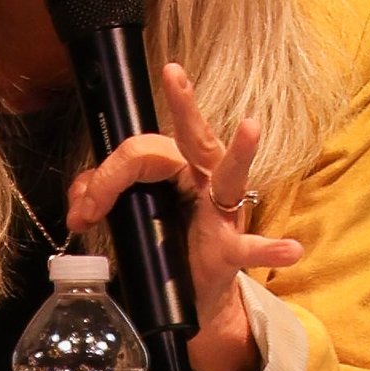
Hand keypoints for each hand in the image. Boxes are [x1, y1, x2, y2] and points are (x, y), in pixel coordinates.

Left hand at [64, 64, 303, 370]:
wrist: (191, 296)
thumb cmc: (166, 246)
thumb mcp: (129, 216)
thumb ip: (103, 199)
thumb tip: (79, 203)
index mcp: (176, 168)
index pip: (138, 155)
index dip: (105, 179)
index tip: (82, 213)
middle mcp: (204, 180)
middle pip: (192, 138)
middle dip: (183, 104)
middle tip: (173, 74)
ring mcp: (223, 212)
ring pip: (230, 174)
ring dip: (240, 152)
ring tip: (251, 129)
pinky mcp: (231, 249)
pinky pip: (250, 248)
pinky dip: (269, 248)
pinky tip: (290, 250)